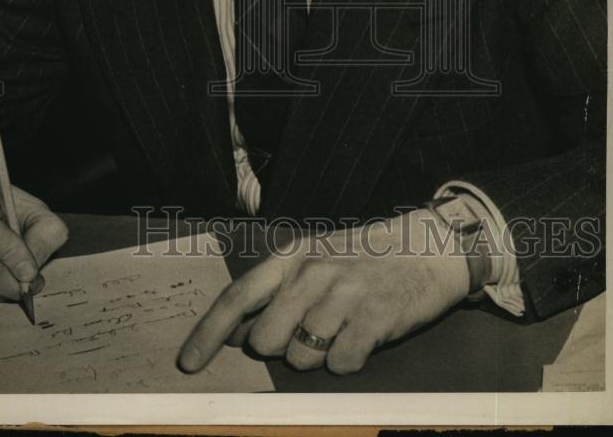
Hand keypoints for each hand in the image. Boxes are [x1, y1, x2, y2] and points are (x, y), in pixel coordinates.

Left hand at [178, 208, 470, 374]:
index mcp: (291, 257)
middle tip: (306, 333)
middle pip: (266, 339)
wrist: (425, 248)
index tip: (188, 363)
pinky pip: (340, 364)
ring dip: (316, 356)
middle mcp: (312, 272)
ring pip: (301, 357)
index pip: (238, 296)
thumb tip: (232, 331)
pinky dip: (347, 361)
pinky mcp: (375, 317)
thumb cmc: (361, 260)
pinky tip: (360, 338)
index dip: (208, 333)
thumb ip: (274, 294)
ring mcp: (344, 294)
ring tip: (340, 331)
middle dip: (279, 349)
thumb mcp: (313, 262)